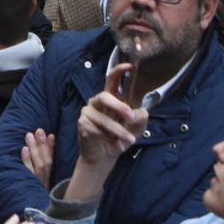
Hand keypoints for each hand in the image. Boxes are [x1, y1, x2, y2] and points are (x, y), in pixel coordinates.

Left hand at [20, 129, 55, 188]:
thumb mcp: (37, 185)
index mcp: (48, 183)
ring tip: (29, 135)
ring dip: (35, 149)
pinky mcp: (27, 190)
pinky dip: (27, 161)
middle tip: (39, 131)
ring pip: (39, 166)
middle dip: (43, 146)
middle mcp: (44, 184)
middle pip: (46, 163)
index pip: (51, 164)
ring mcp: (37, 187)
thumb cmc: (30, 202)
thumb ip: (40, 165)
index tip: (51, 135)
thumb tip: (44, 144)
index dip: (51, 149)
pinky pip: (28, 174)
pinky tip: (24, 149)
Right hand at [64, 65, 146, 200]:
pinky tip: (114, 145)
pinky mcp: (82, 124)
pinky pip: (96, 129)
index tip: (129, 66)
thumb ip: (141, 119)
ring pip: (104, 118)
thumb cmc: (119, 138)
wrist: (105, 157)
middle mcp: (97, 102)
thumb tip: (141, 112)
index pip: (111, 80)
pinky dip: (108, 138)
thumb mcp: (136, 129)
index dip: (119, 70)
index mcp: (110, 98)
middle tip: (131, 117)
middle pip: (105, 96)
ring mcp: (88, 112)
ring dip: (119, 130)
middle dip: (120, 107)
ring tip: (130, 140)